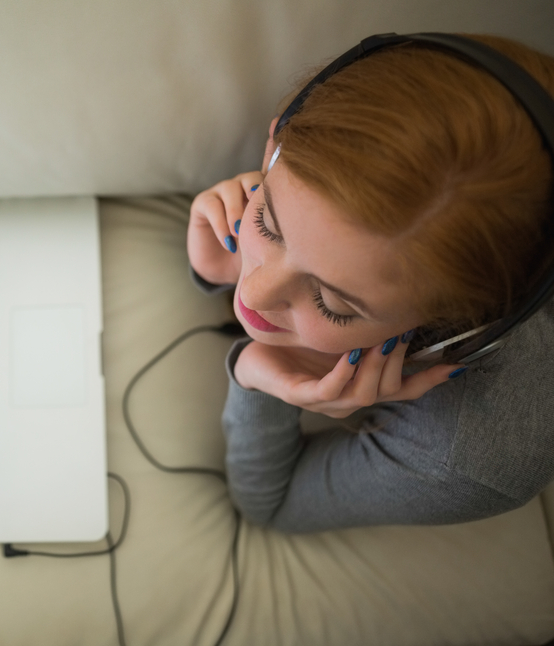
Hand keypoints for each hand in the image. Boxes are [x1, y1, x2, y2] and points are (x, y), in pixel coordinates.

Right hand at [186, 118, 279, 286]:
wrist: (224, 271)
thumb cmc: (254, 254)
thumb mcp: (273, 239)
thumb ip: (285, 225)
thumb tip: (310, 223)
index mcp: (264, 192)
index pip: (271, 166)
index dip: (275, 145)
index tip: (280, 123)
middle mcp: (243, 187)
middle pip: (251, 177)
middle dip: (255, 193)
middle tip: (259, 213)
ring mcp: (222, 193)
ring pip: (231, 189)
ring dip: (237, 213)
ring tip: (241, 235)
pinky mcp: (203, 204)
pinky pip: (212, 205)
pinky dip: (222, 224)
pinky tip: (230, 241)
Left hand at [233, 336, 462, 418]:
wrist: (254, 353)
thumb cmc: (300, 343)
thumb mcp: (341, 334)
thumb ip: (371, 330)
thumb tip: (403, 310)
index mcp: (361, 385)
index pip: (405, 389)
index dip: (431, 379)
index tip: (459, 364)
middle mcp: (347, 399)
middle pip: (389, 389)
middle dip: (400, 360)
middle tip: (404, 330)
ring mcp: (324, 401)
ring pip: (364, 393)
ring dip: (377, 366)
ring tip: (382, 340)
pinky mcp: (299, 396)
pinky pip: (329, 390)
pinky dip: (344, 373)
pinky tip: (351, 354)